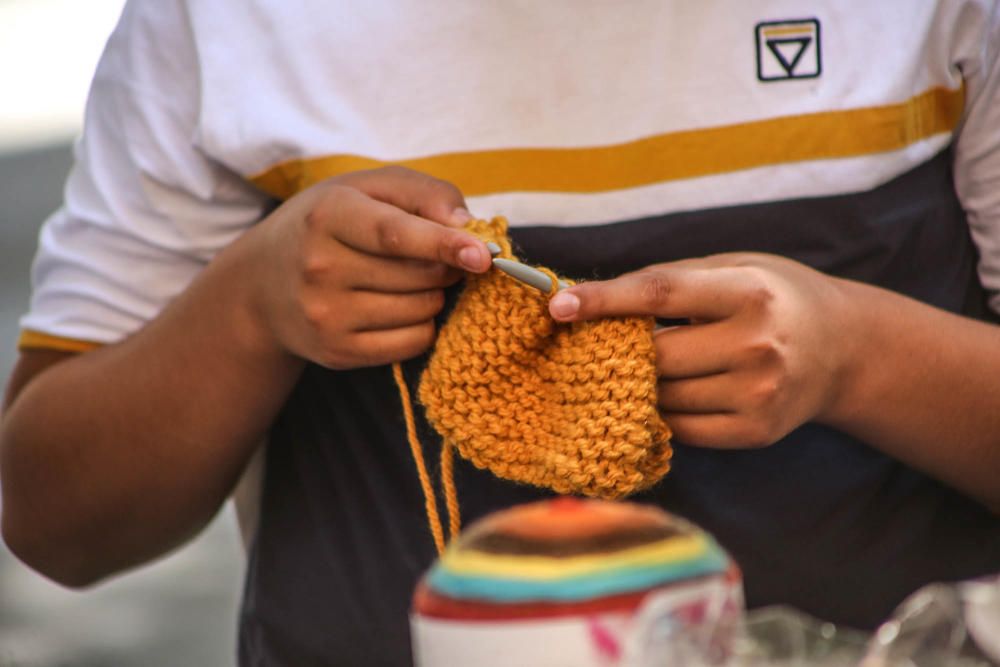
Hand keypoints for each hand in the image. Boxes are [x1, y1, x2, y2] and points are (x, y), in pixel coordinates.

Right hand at [247, 167, 490, 368]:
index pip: (394, 234)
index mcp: (329, 216)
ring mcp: (326, 315)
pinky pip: (413, 343)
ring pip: (422, 310)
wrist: (262, 285)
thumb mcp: (366, 188)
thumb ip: (422, 193)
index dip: (443, 244)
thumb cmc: (330, 224)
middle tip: (433, 255)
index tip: (483, 255)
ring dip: (433, 294)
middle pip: (420, 274)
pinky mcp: (336, 352)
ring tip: (405, 279)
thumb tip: (467, 228)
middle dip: (445, 265)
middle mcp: (320, 267)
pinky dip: (422, 325)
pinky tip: (398, 308)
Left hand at [548, 253, 855, 447]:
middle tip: (604, 342)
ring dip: (642, 382)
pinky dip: (664, 410)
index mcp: (748, 292)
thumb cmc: (776, 297)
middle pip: (656, 356)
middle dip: (622, 350)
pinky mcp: (755, 432)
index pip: (658, 294)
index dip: (603, 300)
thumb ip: (670, 281)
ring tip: (648, 365)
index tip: (559, 306)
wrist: (845, 349)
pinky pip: (681, 428)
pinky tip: (675, 390)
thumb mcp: (735, 267)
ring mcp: (758, 395)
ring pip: (663, 397)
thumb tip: (591, 298)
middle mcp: (757, 346)